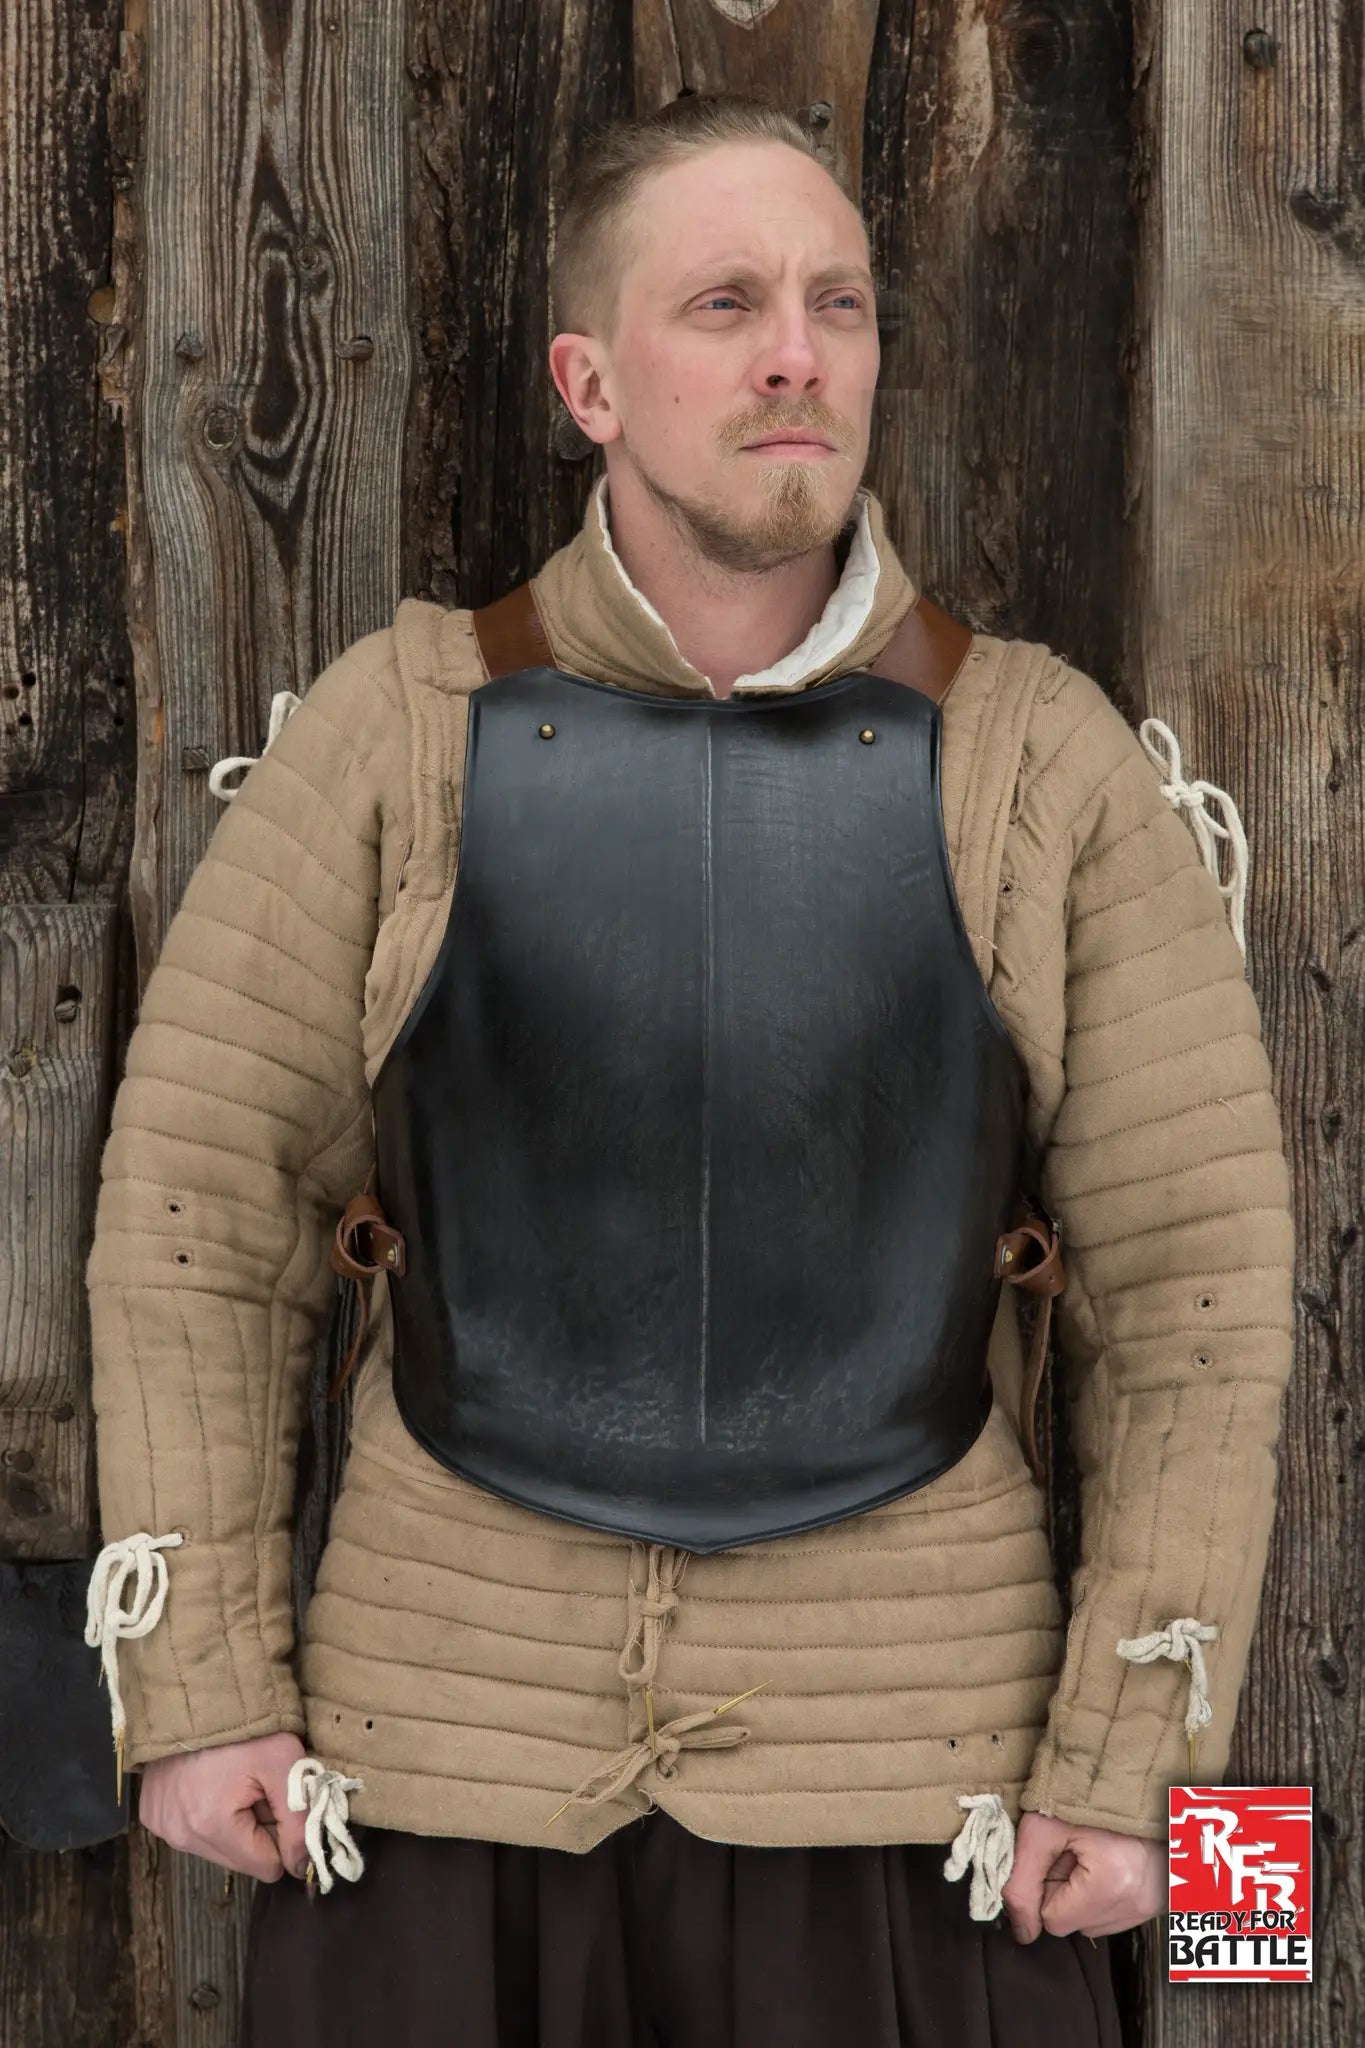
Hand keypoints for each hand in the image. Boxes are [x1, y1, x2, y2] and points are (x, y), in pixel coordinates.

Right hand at [137, 1731, 309, 1881]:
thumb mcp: (285, 1764)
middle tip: (256, 1786)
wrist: (198, 1691)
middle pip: (241, 1859)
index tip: (277, 1798)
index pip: (267, 1866)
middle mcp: (180, 1836)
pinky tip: (210, 1783)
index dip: (282, 1834)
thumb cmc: (245, 1725)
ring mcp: (161, 1827)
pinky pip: (192, 1832)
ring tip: (232, 1781)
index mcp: (212, 1826)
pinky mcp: (151, 1815)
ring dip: (233, 1823)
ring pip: (218, 1848)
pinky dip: (207, 1814)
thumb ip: (299, 1820)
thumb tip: (300, 1866)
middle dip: (257, 1829)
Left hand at [1003, 1810, 1164, 1940]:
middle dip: (1065, 1891)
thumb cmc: (1088, 1798)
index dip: (1044, 1887)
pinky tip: (1107, 1863)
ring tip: (1093, 1855)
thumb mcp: (1042, 1827)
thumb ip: (1022, 1878)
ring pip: (1094, 1922)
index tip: (1056, 1856)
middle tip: (1075, 1851)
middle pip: (1074, 1924)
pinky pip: (1115, 1914)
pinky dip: (1104, 1894)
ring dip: (1085, 1895)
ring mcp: (1150, 1906)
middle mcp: (1136, 1905)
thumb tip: (1023, 1931)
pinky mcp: (1157, 1904)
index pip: (1053, 1920)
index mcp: (1110, 1885)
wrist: (1136, 1787)